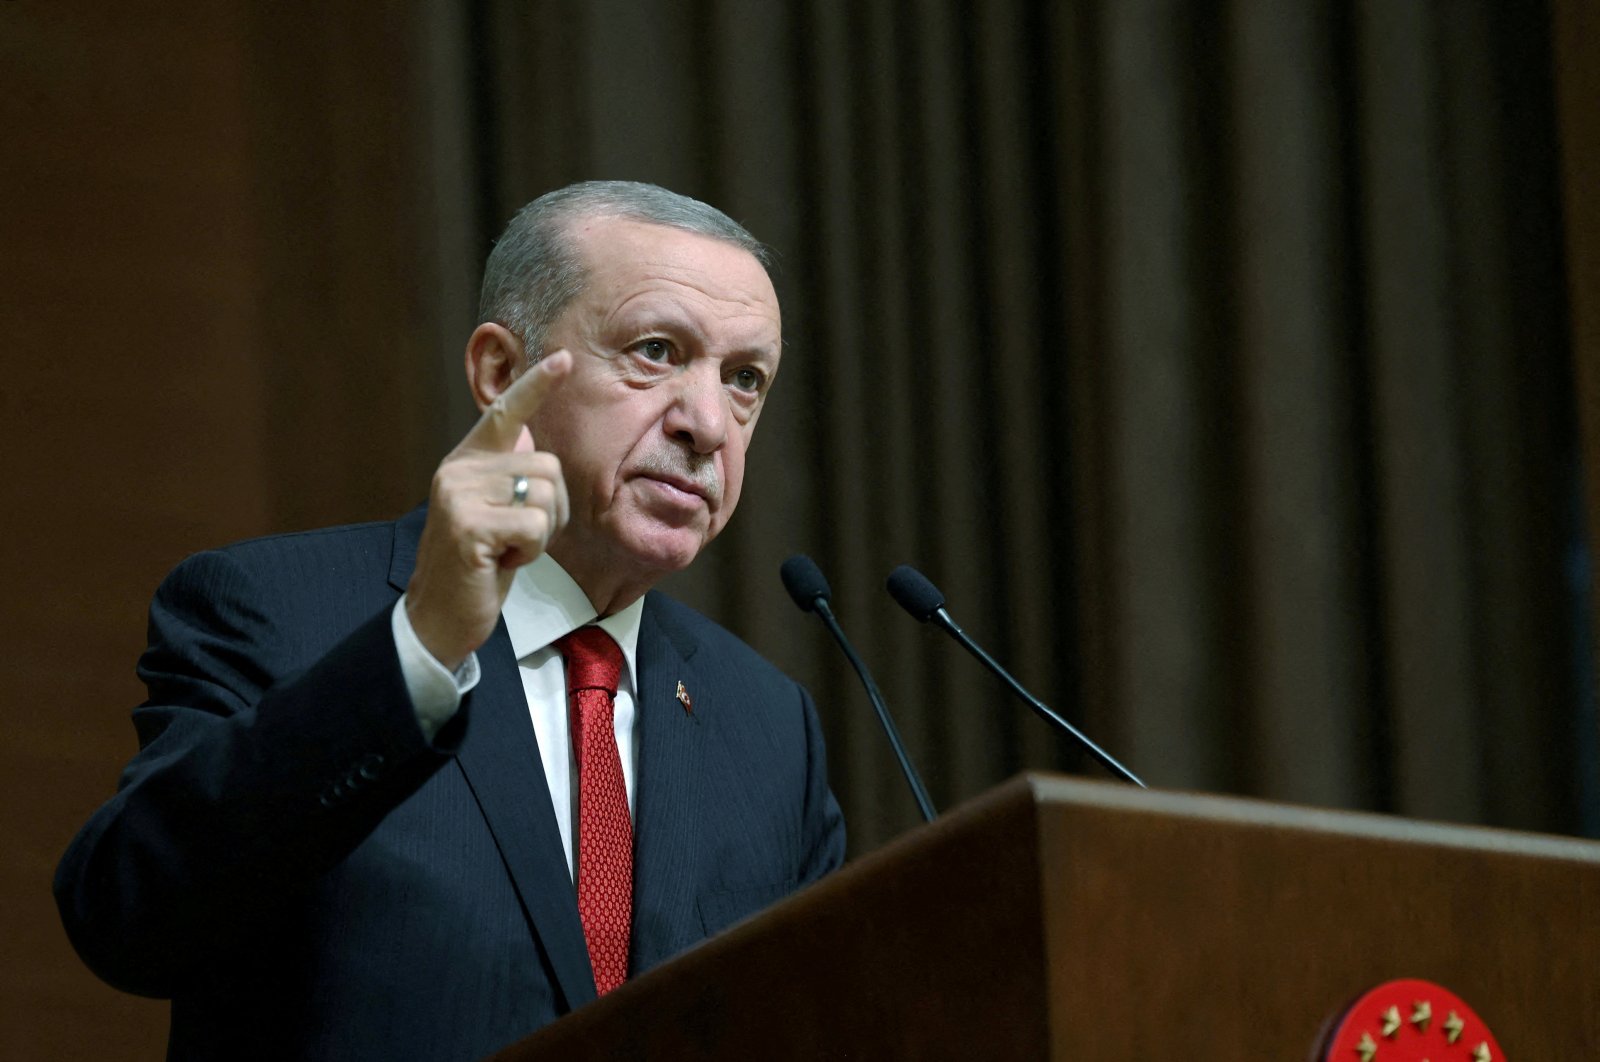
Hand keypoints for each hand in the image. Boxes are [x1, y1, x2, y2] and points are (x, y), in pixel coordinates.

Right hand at [406, 351, 572, 669]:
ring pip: (545, 496)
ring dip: (541, 533)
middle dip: (551, 511)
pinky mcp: (467, 527)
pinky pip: (535, 527)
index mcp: (467, 462)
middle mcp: (458, 470)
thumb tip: (534, 438)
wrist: (439, 615)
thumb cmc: (478, 566)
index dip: (536, 384)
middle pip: (548, 468)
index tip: (563, 358)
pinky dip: (531, 551)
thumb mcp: (496, 513)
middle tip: (518, 538)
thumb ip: (510, 476)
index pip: (505, 412)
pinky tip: (502, 562)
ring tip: (508, 549)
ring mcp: (459, 496)